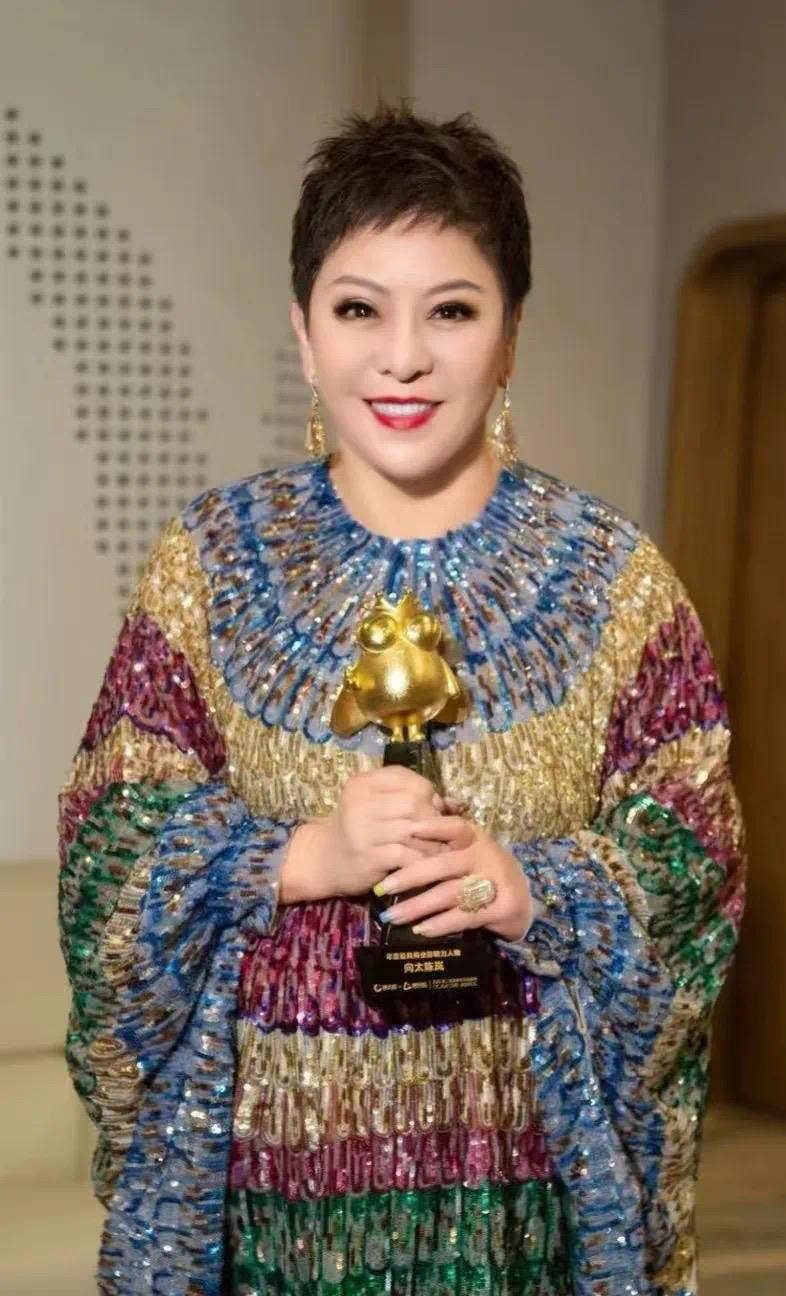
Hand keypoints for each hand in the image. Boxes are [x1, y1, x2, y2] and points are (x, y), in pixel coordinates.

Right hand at [279, 766, 445, 903]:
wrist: (323, 860)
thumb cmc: (359, 830)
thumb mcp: (378, 806)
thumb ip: (411, 799)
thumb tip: (457, 803)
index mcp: (363, 783)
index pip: (407, 779)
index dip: (427, 793)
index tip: (432, 809)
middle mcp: (360, 802)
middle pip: (414, 802)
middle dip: (433, 817)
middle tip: (439, 832)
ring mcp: (362, 830)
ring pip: (414, 829)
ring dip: (434, 841)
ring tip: (442, 848)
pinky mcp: (368, 857)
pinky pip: (408, 855)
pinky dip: (423, 859)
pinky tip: (428, 865)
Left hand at [373, 816, 532, 941]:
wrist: (524, 896)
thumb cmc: (483, 868)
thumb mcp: (469, 848)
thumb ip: (442, 839)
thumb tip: (402, 829)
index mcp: (474, 838)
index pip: (453, 827)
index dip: (432, 827)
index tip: (407, 830)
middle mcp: (484, 856)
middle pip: (442, 865)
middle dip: (409, 877)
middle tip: (381, 888)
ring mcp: (494, 882)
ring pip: (449, 893)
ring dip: (417, 907)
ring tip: (391, 916)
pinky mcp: (500, 908)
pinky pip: (464, 917)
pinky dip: (440, 924)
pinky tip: (420, 930)